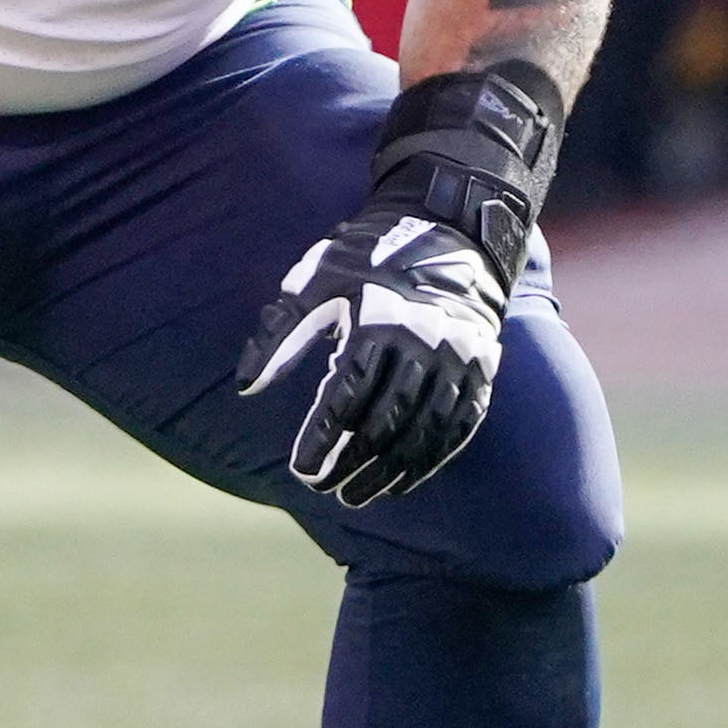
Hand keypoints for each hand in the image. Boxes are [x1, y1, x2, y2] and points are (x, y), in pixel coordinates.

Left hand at [237, 210, 510, 508]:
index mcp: (380, 321)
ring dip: (387, 471)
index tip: (301, 469)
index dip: (322, 437)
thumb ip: (280, 333)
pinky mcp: (479, 370)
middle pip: (384, 421)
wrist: (451, 231)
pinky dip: (429, 460)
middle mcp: (425, 344)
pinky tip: (401, 482)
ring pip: (422, 432)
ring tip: (356, 496)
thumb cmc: (370, 257)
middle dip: (351, 462)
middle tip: (323, 487)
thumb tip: (247, 387)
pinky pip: (456, 427)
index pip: (347, 396)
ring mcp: (458, 360)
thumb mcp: (317, 279)